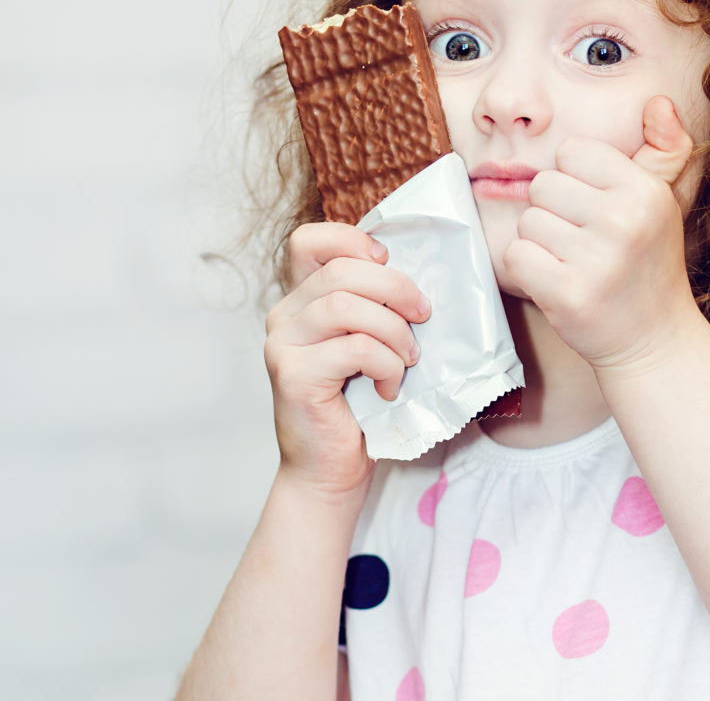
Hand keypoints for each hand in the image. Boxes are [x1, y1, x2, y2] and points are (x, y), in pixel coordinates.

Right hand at [263, 223, 430, 494]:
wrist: (329, 471)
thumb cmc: (357, 406)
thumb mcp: (368, 341)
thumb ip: (374, 305)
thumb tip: (417, 278)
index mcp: (301, 299)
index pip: (309, 240)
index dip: (351, 240)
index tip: (386, 262)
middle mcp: (283, 315)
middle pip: (341, 271)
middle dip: (395, 288)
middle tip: (424, 315)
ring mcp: (282, 344)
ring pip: (347, 306)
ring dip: (393, 330)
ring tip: (408, 358)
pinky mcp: (293, 375)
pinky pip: (354, 348)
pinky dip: (385, 364)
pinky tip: (390, 386)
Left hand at [504, 96, 697, 367]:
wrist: (654, 340)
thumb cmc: (648, 262)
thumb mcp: (663, 202)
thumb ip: (664, 148)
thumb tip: (658, 102)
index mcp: (645, 190)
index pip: (571, 151)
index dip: (575, 179)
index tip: (596, 208)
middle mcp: (624, 220)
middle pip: (543, 184)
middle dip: (554, 211)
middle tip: (583, 241)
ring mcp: (596, 260)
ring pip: (527, 221)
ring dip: (541, 242)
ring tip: (574, 263)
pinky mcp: (567, 294)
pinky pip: (516, 256)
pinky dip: (527, 270)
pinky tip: (557, 281)